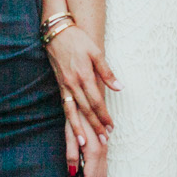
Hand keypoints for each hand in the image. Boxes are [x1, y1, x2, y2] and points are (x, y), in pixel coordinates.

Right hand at [47, 23, 118, 143]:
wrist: (56, 33)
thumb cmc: (79, 40)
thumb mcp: (96, 52)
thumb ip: (107, 72)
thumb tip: (119, 87)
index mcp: (85, 75)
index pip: (97, 101)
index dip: (104, 115)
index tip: (111, 127)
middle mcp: (74, 83)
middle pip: (86, 110)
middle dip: (95, 126)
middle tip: (103, 140)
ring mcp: (65, 86)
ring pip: (73, 111)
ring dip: (79, 128)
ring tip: (85, 143)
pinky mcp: (60, 86)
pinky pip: (65, 106)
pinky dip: (70, 119)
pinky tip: (74, 128)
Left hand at [67, 114, 107, 176]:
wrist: (89, 99)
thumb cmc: (76, 115)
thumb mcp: (70, 134)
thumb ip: (72, 154)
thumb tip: (73, 173)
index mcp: (94, 150)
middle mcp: (103, 151)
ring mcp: (105, 150)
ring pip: (102, 176)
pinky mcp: (104, 148)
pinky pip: (103, 169)